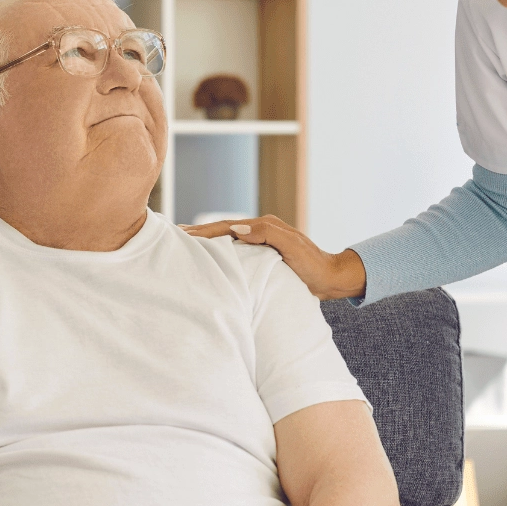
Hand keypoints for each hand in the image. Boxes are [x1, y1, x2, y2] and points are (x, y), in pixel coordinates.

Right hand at [181, 215, 366, 299]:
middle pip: (224, 230)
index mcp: (264, 226)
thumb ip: (266, 233)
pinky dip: (220, 255)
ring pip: (228, 242)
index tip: (183, 233)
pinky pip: (236, 254)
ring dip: (208, 243)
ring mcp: (261, 245)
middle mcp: (261, 232)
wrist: (331, 279)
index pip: (228, 226)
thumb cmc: (313, 264)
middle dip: (200, 233)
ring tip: (186, 246)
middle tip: (175, 235)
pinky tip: (211, 262)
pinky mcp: (264, 259)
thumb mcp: (291, 246)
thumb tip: (237, 229)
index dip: (205, 230)